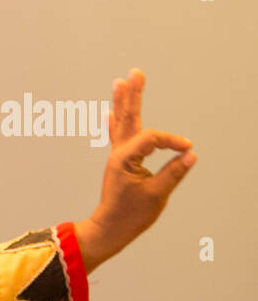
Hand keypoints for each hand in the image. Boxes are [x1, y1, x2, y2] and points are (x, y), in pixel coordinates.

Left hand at [76, 68, 195, 272]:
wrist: (110, 228)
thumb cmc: (131, 214)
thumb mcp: (157, 195)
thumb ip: (173, 172)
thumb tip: (189, 154)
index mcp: (125, 159)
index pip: (153, 139)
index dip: (172, 141)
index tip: (187, 149)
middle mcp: (119, 153)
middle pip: (128, 118)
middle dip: (133, 94)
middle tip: (135, 72)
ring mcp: (118, 157)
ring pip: (122, 123)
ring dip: (123, 101)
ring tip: (121, 81)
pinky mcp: (120, 163)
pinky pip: (117, 137)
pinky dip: (115, 123)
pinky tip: (110, 111)